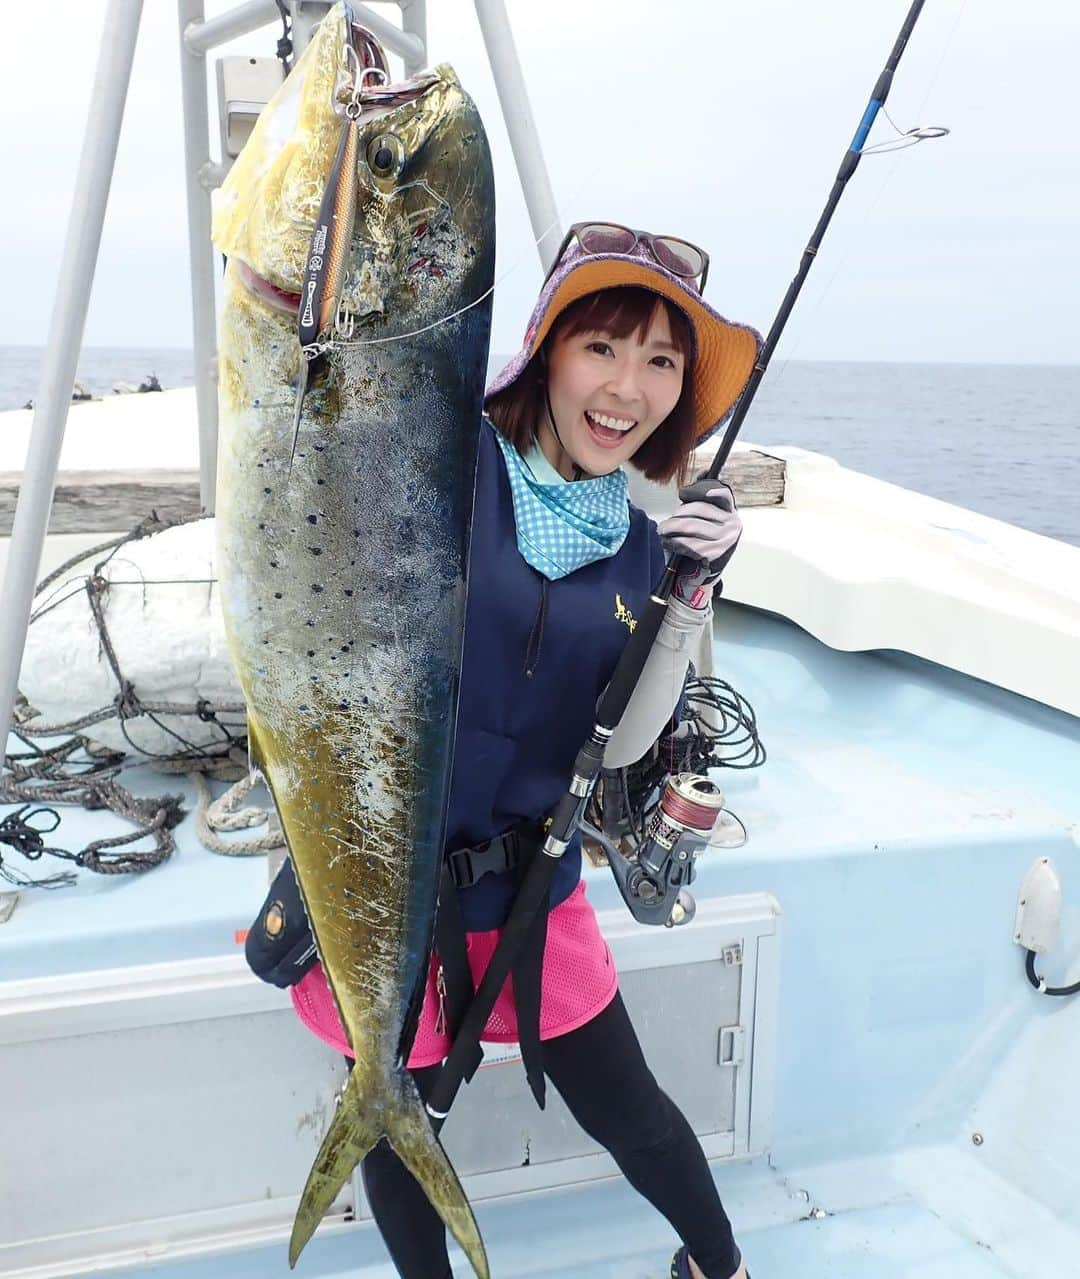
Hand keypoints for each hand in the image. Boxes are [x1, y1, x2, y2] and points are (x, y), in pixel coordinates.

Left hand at [659, 480, 741, 605]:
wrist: (704, 574)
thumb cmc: (703, 543)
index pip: (723, 494)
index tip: (684, 493)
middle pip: (700, 510)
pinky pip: (690, 544)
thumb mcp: (707, 520)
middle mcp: (732, 525)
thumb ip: (703, 500)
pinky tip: (668, 542)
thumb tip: (703, 472)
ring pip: (692, 527)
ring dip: (672, 528)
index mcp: (731, 512)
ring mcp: (726, 540)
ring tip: (662, 530)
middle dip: (678, 514)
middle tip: (665, 522)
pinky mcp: (716, 555)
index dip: (705, 489)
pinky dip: (675, 542)